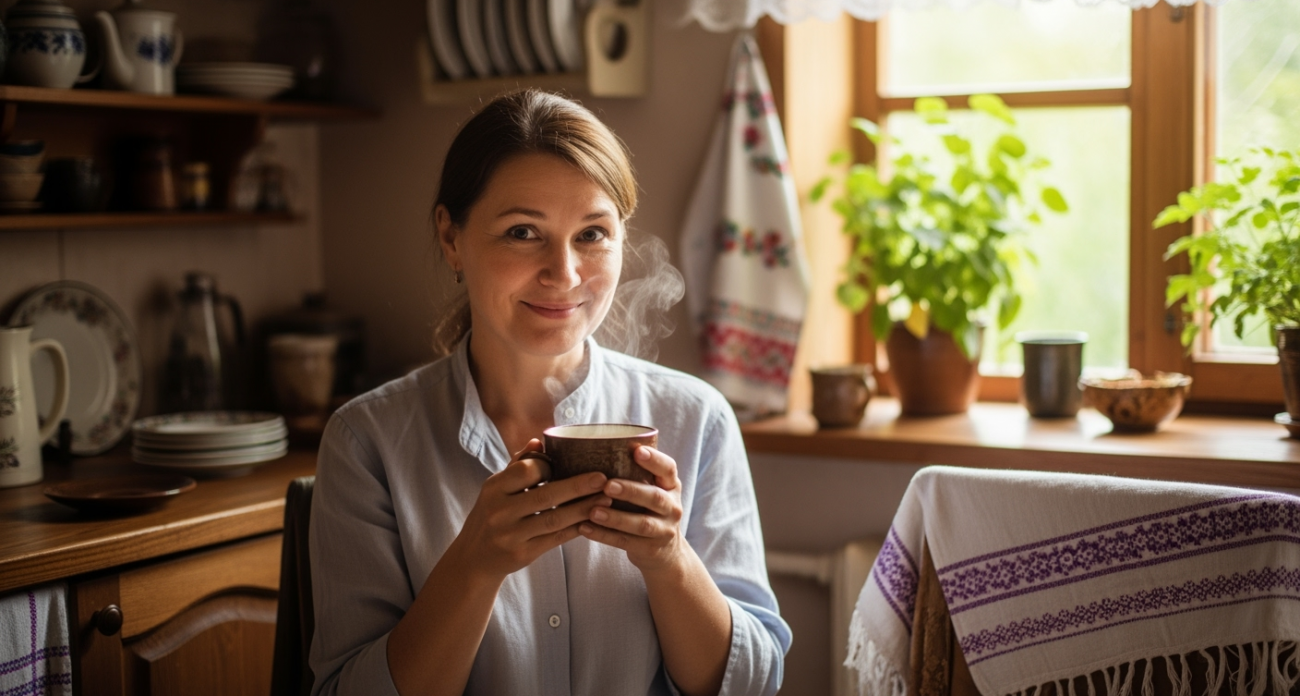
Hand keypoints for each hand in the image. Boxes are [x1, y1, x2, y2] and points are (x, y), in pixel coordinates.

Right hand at [449, 438, 611, 580]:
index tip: (570, 464)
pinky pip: (556, 539)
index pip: (526, 471)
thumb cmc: (491, 514)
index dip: (549, 466)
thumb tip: (538, 440)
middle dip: (578, 486)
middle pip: (545, 495)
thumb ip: (517, 465)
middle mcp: (500, 511)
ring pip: (555, 519)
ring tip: (606, 498)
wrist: (474, 557)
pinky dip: (576, 528)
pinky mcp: (523, 553)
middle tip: (603, 478)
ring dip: (583, 508)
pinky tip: (593, 519)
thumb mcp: (496, 489)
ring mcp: (511, 534)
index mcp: (494, 488)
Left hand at [579, 446, 686, 574]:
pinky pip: (626, 543)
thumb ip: (634, 473)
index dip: (654, 460)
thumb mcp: (651, 489)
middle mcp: (672, 507)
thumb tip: (591, 447)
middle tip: (608, 485)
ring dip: (616, 518)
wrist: (665, 552)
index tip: (636, 451)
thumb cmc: (647, 510)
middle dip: (631, 491)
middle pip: (655, 498)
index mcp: (671, 486)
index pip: (668, 469)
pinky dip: (604, 536)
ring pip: (641, 524)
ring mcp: (664, 530)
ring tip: (593, 511)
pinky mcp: (651, 549)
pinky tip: (584, 528)